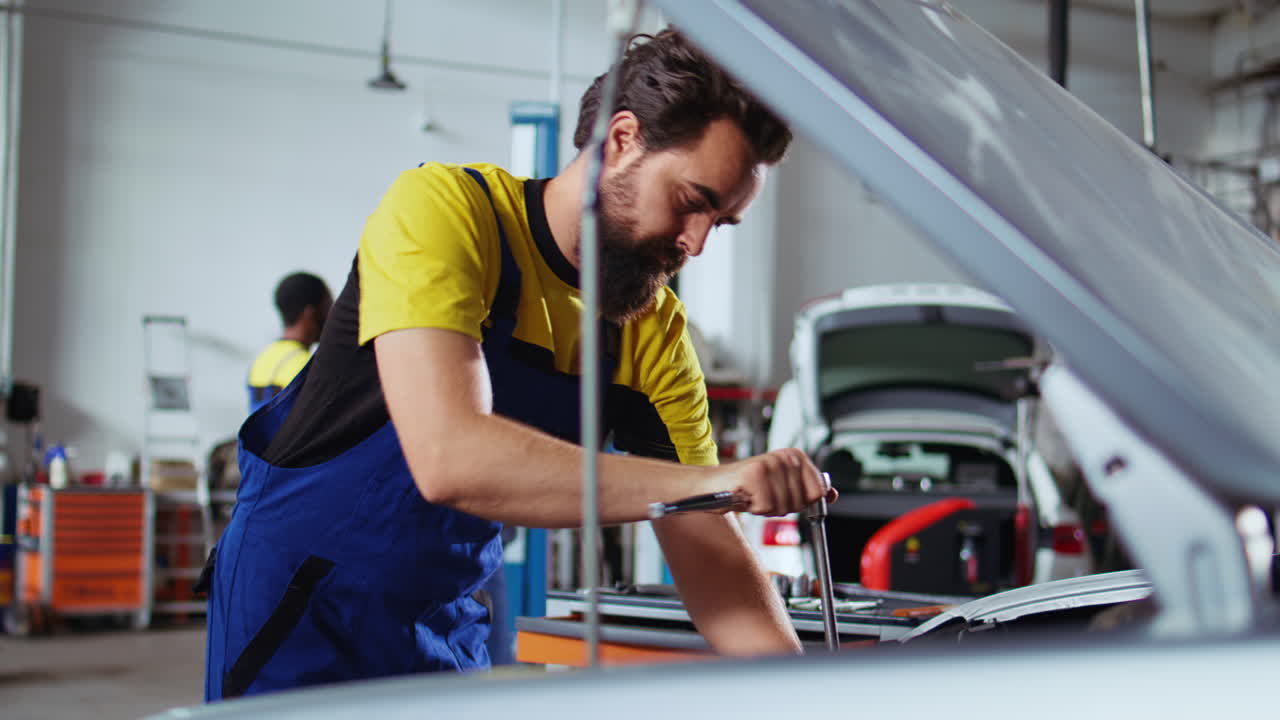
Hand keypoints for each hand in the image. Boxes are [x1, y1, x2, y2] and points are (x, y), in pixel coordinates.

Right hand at [711, 448, 835, 516]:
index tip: (783, 494)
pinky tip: (746, 496)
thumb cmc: (748, 488)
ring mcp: (771, 463)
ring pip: (784, 506)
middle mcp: (786, 456)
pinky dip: (755, 509)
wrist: (713, 486)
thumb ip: (810, 491)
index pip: (818, 492)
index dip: (801, 502)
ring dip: (767, 508)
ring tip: (754, 495)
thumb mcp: (785, 489)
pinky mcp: (755, 474)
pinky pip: (767, 507)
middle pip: (802, 502)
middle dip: (783, 506)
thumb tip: (833, 494)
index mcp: (796, 456)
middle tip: (764, 495)